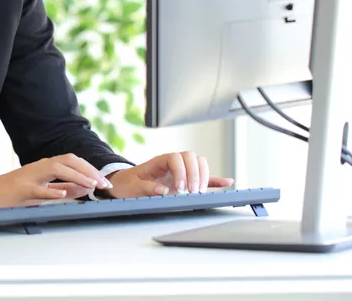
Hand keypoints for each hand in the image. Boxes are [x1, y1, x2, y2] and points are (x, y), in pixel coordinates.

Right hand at [0, 154, 111, 211]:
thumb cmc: (13, 193)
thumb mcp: (43, 190)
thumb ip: (64, 188)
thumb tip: (86, 188)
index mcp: (45, 166)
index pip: (73, 161)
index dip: (90, 169)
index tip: (105, 181)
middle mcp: (39, 167)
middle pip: (68, 160)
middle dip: (88, 171)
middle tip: (104, 184)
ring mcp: (29, 177)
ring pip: (56, 169)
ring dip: (76, 176)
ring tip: (91, 185)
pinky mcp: (20, 189)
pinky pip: (38, 189)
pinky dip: (51, 191)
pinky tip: (63, 195)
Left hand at [105, 151, 233, 197]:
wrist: (124, 185)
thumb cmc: (127, 184)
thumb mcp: (131, 187)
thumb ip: (146, 188)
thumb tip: (163, 190)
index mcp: (158, 161)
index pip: (175, 158)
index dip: (181, 171)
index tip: (179, 188)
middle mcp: (172, 163)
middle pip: (191, 157)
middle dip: (194, 174)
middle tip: (191, 192)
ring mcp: (180, 170)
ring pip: (199, 164)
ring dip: (203, 176)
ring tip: (198, 193)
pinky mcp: (185, 180)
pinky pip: (203, 177)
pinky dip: (215, 180)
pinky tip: (226, 183)